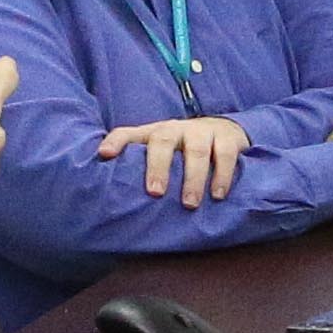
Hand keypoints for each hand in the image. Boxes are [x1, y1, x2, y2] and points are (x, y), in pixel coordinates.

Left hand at [99, 115, 248, 206]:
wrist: (225, 130)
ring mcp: (202, 131)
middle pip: (162, 140)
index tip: (104, 155)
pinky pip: (224, 155)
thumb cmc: (184, 150)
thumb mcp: (161, 155)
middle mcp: (175, 129)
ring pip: (196, 150)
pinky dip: (222, 175)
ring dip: (193, 178)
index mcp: (154, 134)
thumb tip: (115, 200)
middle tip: (155, 192)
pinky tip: (217, 194)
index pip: (128, 133)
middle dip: (158, 166)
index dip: (116, 141)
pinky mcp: (227, 138)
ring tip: (189, 204)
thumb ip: (141, 169)